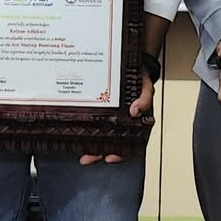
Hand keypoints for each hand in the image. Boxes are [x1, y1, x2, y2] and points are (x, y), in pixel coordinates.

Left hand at [81, 50, 156, 165]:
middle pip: (109, 143)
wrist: (130, 63)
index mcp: (133, 121)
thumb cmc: (140, 78)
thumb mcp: (146, 87)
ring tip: (78, 149)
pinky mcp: (98, 107)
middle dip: (97, 153)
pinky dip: (82, 125)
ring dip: (88, 142)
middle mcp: (119, 121)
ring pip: (98, 134)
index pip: (127, 144)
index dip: (119, 154)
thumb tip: (134, 111)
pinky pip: (90, 119)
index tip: (109, 158)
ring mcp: (108, 115)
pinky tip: (74, 128)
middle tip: (86, 158)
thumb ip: (144, 99)